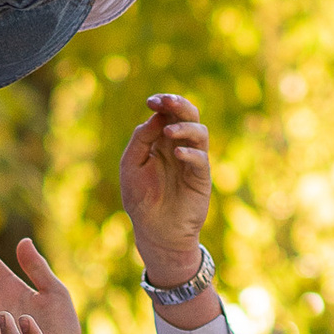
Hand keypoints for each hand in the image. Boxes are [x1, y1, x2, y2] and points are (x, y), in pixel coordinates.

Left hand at [117, 92, 211, 285]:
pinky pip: (201, 160)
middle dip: (179, 105)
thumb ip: (141, 140)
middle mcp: (179, 147)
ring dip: (185, 128)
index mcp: (161, 141)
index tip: (151, 101)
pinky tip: (177, 154)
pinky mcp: (200, 179)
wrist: (155, 231)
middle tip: (167, 101)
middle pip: (189, 116)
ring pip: (200, 133)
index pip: (168, 114)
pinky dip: (191, 154)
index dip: (163, 103)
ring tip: (169, 133)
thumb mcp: (131, 166)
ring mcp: (192, 162)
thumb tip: (156, 117)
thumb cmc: (141, 199)